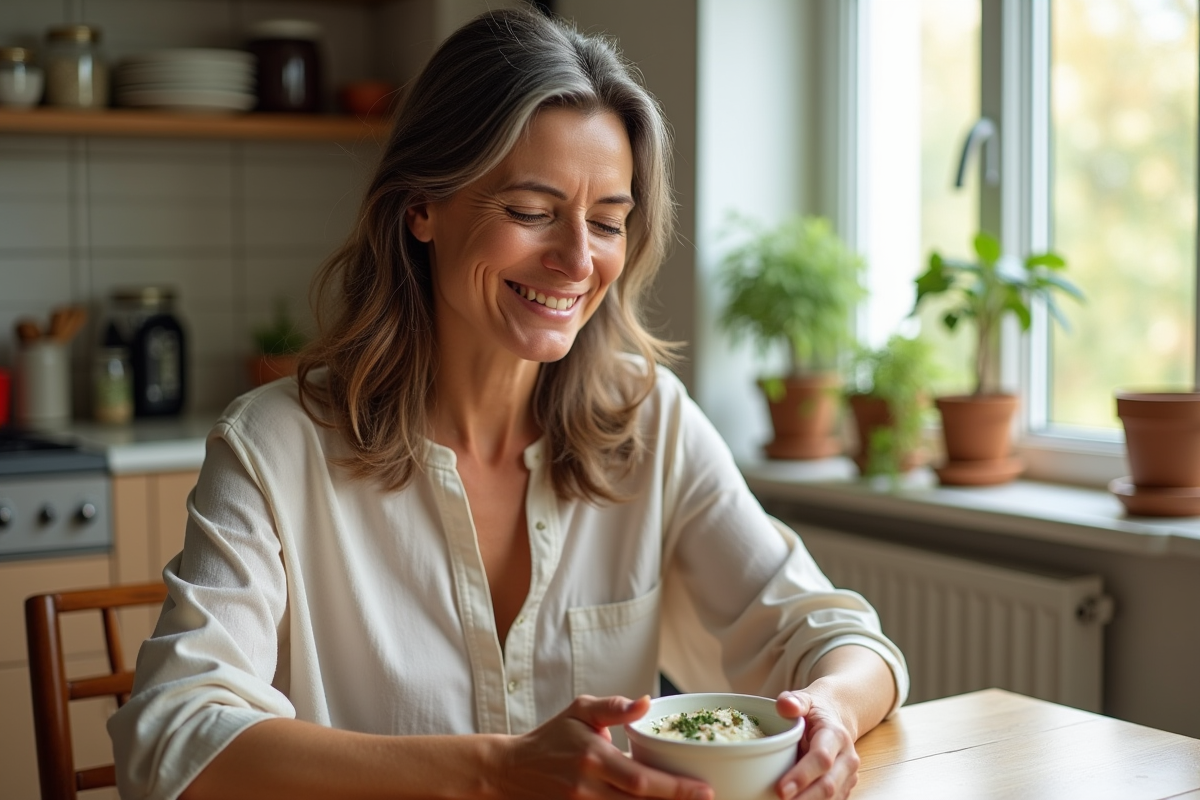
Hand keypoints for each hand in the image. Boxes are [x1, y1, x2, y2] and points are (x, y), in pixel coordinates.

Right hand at [496, 694, 713, 799]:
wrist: (511, 770)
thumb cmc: (552, 737)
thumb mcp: (580, 711)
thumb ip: (614, 707)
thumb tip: (647, 701)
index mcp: (593, 758)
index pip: (641, 779)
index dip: (675, 789)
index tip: (705, 789)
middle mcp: (589, 788)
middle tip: (708, 799)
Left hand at [773, 689, 859, 799]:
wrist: (836, 719)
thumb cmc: (814, 712)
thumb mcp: (805, 700)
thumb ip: (794, 701)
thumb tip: (785, 705)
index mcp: (836, 735)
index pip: (822, 759)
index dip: (802, 776)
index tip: (781, 789)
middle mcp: (847, 758)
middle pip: (828, 785)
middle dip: (804, 798)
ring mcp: (848, 776)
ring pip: (832, 798)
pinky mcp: (845, 788)